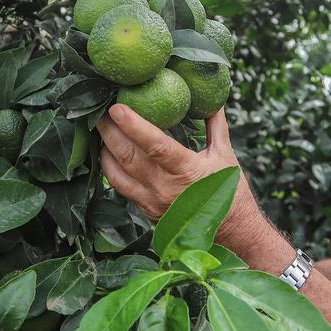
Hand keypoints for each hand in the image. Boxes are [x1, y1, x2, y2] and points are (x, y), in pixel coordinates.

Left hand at [96, 104, 260, 237]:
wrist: (231, 233)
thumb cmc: (230, 190)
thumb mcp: (225, 154)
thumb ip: (215, 124)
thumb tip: (212, 97)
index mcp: (187, 170)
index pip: (156, 145)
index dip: (134, 126)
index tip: (116, 108)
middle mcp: (166, 188)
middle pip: (128, 157)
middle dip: (110, 132)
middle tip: (101, 111)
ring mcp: (153, 202)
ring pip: (118, 173)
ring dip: (105, 149)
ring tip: (100, 128)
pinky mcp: (145, 210)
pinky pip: (120, 187)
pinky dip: (110, 167)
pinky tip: (107, 152)